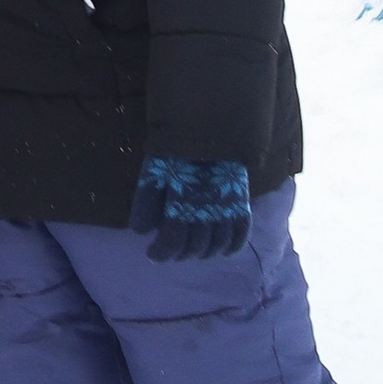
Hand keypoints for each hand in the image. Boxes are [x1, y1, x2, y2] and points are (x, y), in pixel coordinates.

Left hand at [128, 154, 251, 265]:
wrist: (206, 128)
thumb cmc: (173, 152)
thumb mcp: (151, 174)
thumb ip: (144, 203)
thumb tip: (140, 231)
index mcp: (180, 204)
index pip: (173, 242)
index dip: (161, 253)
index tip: (151, 255)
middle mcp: (205, 210)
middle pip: (195, 246)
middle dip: (180, 254)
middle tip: (170, 253)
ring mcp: (226, 207)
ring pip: (218, 243)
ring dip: (204, 253)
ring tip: (193, 253)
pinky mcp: (240, 201)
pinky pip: (242, 232)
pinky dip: (234, 246)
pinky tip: (224, 252)